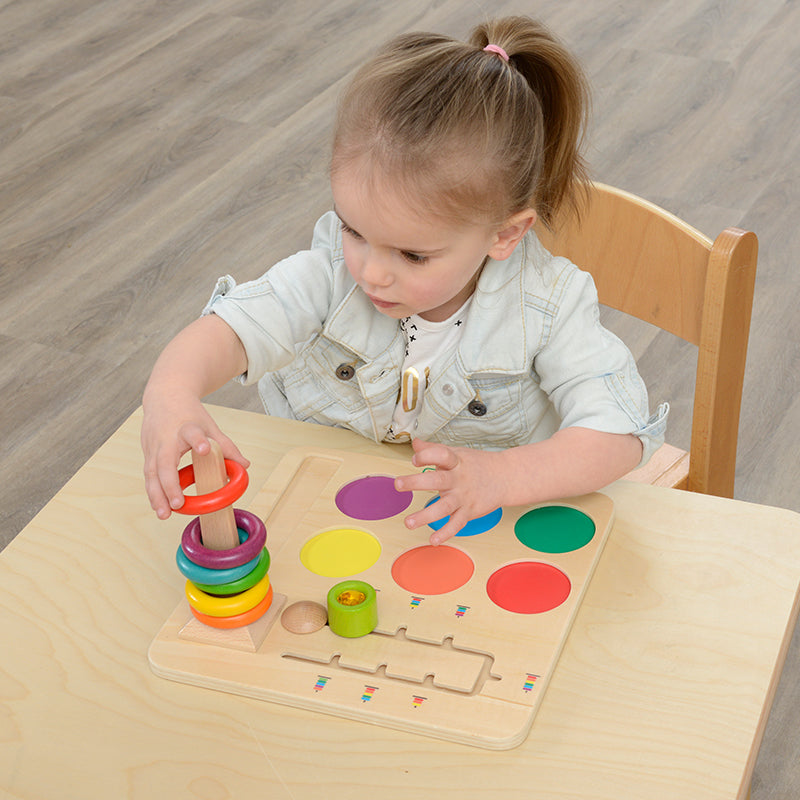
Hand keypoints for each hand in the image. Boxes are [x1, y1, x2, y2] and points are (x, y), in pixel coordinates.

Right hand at [141, 396, 248, 519]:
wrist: (164, 396)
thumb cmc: (188, 413)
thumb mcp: (210, 425)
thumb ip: (225, 446)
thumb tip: (244, 466)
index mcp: (186, 427)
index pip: (192, 432)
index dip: (199, 441)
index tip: (204, 448)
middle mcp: (166, 437)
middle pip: (164, 462)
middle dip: (169, 485)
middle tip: (178, 505)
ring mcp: (153, 446)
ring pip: (151, 473)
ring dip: (157, 495)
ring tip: (164, 514)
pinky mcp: (146, 453)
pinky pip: (149, 475)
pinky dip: (153, 491)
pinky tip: (159, 507)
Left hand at [394, 439, 508, 544]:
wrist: (505, 477)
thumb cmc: (476, 464)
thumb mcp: (456, 453)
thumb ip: (433, 449)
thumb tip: (415, 442)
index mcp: (455, 462)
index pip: (441, 455)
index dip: (427, 455)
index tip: (414, 459)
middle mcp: (458, 479)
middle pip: (437, 480)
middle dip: (416, 482)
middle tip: (398, 484)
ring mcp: (464, 497)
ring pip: (444, 507)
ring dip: (425, 515)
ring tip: (408, 522)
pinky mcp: (469, 511)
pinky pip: (456, 524)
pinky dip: (445, 533)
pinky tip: (432, 539)